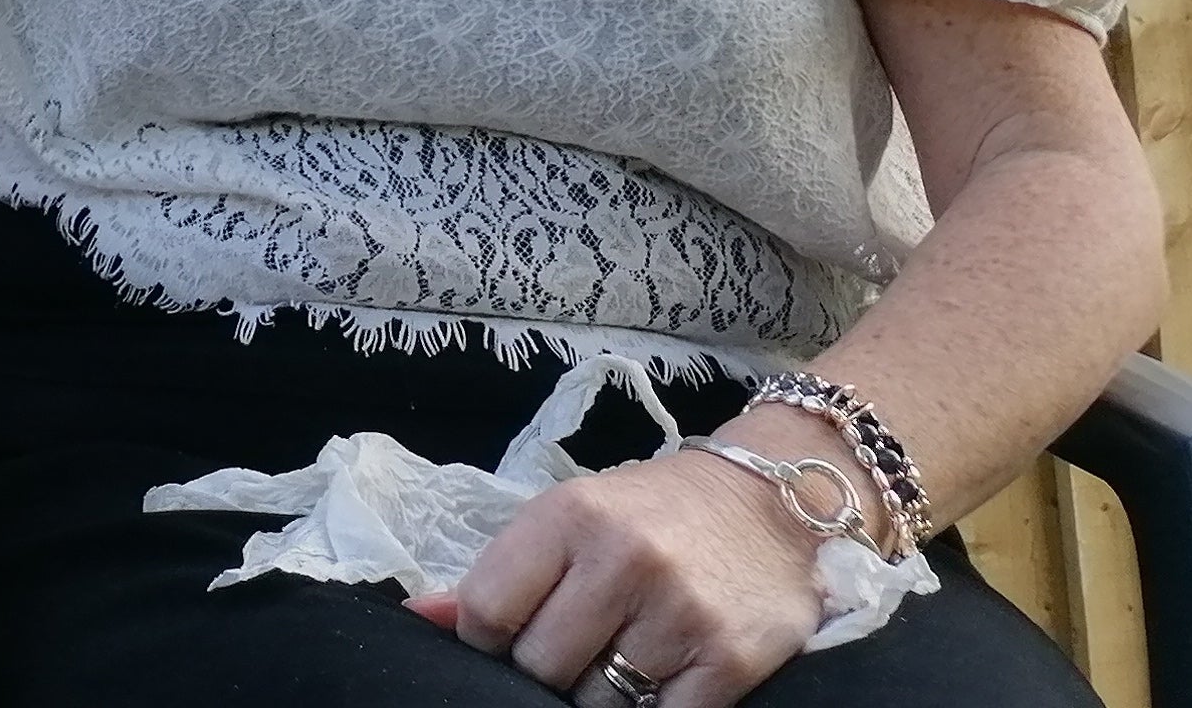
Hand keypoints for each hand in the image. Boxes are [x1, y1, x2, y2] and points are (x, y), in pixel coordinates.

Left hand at [420, 443, 829, 707]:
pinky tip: (658, 683)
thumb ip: (500, 573)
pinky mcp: (730, 661)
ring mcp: (680, 612)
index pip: (487, 608)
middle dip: (545, 674)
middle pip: (540, 665)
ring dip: (598, 697)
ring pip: (598, 704)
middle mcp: (623, 560)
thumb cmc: (652, 514)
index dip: (484, 642)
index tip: (502, 642)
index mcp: (569, 516)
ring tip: (616, 664)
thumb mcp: (568, 519)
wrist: (770, 505)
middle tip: (571, 655)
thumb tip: (421, 618)